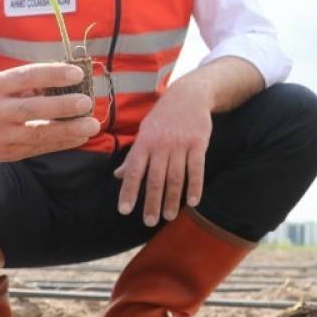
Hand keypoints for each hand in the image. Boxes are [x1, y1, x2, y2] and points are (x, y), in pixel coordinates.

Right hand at [0, 63, 99, 161]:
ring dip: (68, 130)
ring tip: (92, 126)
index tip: (78, 73)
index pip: (26, 77)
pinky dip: (61, 143)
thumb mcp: (4, 83)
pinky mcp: (5, 154)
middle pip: (31, 109)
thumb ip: (33, 83)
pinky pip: (38, 148)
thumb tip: (73, 80)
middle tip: (87, 102)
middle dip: (61, 106)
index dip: (52, 74)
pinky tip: (80, 137)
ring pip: (37, 134)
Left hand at [113, 80, 210, 226]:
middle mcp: (160, 145)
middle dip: (151, 202)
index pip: (133, 171)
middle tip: (149, 222)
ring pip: (175, 177)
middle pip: (155, 178)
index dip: (128, 191)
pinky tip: (193, 202)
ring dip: (172, 199)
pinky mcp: (198, 143)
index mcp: (144, 142)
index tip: (125, 210)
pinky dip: (195, 186)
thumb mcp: (144, 132)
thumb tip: (117, 175)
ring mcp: (180, 144)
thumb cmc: (163, 117)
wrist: (188, 95)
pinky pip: (196, 168)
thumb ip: (133, 155)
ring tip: (169, 216)